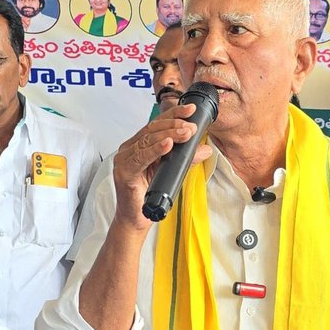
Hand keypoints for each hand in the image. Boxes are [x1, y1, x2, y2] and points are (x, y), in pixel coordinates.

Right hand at [109, 102, 213, 232]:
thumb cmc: (150, 195)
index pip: (157, 124)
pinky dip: (155, 150)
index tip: (190, 110)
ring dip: (169, 134)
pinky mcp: (124, 172)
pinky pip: (140, 157)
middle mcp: (129, 148)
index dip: (174, 114)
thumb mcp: (172, 172)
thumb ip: (186, 159)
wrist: (137, 219)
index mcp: (139, 145)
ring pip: (148, 140)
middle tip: (192, 126)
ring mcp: (124, 159)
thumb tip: (205, 148)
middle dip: (174, 124)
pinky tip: (167, 145)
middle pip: (153, 129)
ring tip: (186, 133)